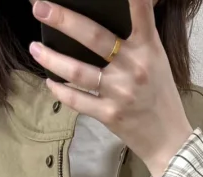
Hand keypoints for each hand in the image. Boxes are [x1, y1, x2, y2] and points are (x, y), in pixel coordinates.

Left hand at [28, 0, 192, 176]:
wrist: (167, 138)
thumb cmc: (159, 93)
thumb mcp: (157, 58)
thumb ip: (139, 34)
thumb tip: (121, 10)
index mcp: (148, 47)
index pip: (141, 13)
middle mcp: (134, 66)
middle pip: (94, 37)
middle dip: (63, 20)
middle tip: (39, 8)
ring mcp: (120, 92)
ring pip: (78, 71)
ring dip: (51, 59)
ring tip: (34, 48)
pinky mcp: (109, 114)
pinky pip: (77, 100)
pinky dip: (60, 90)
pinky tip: (49, 81)